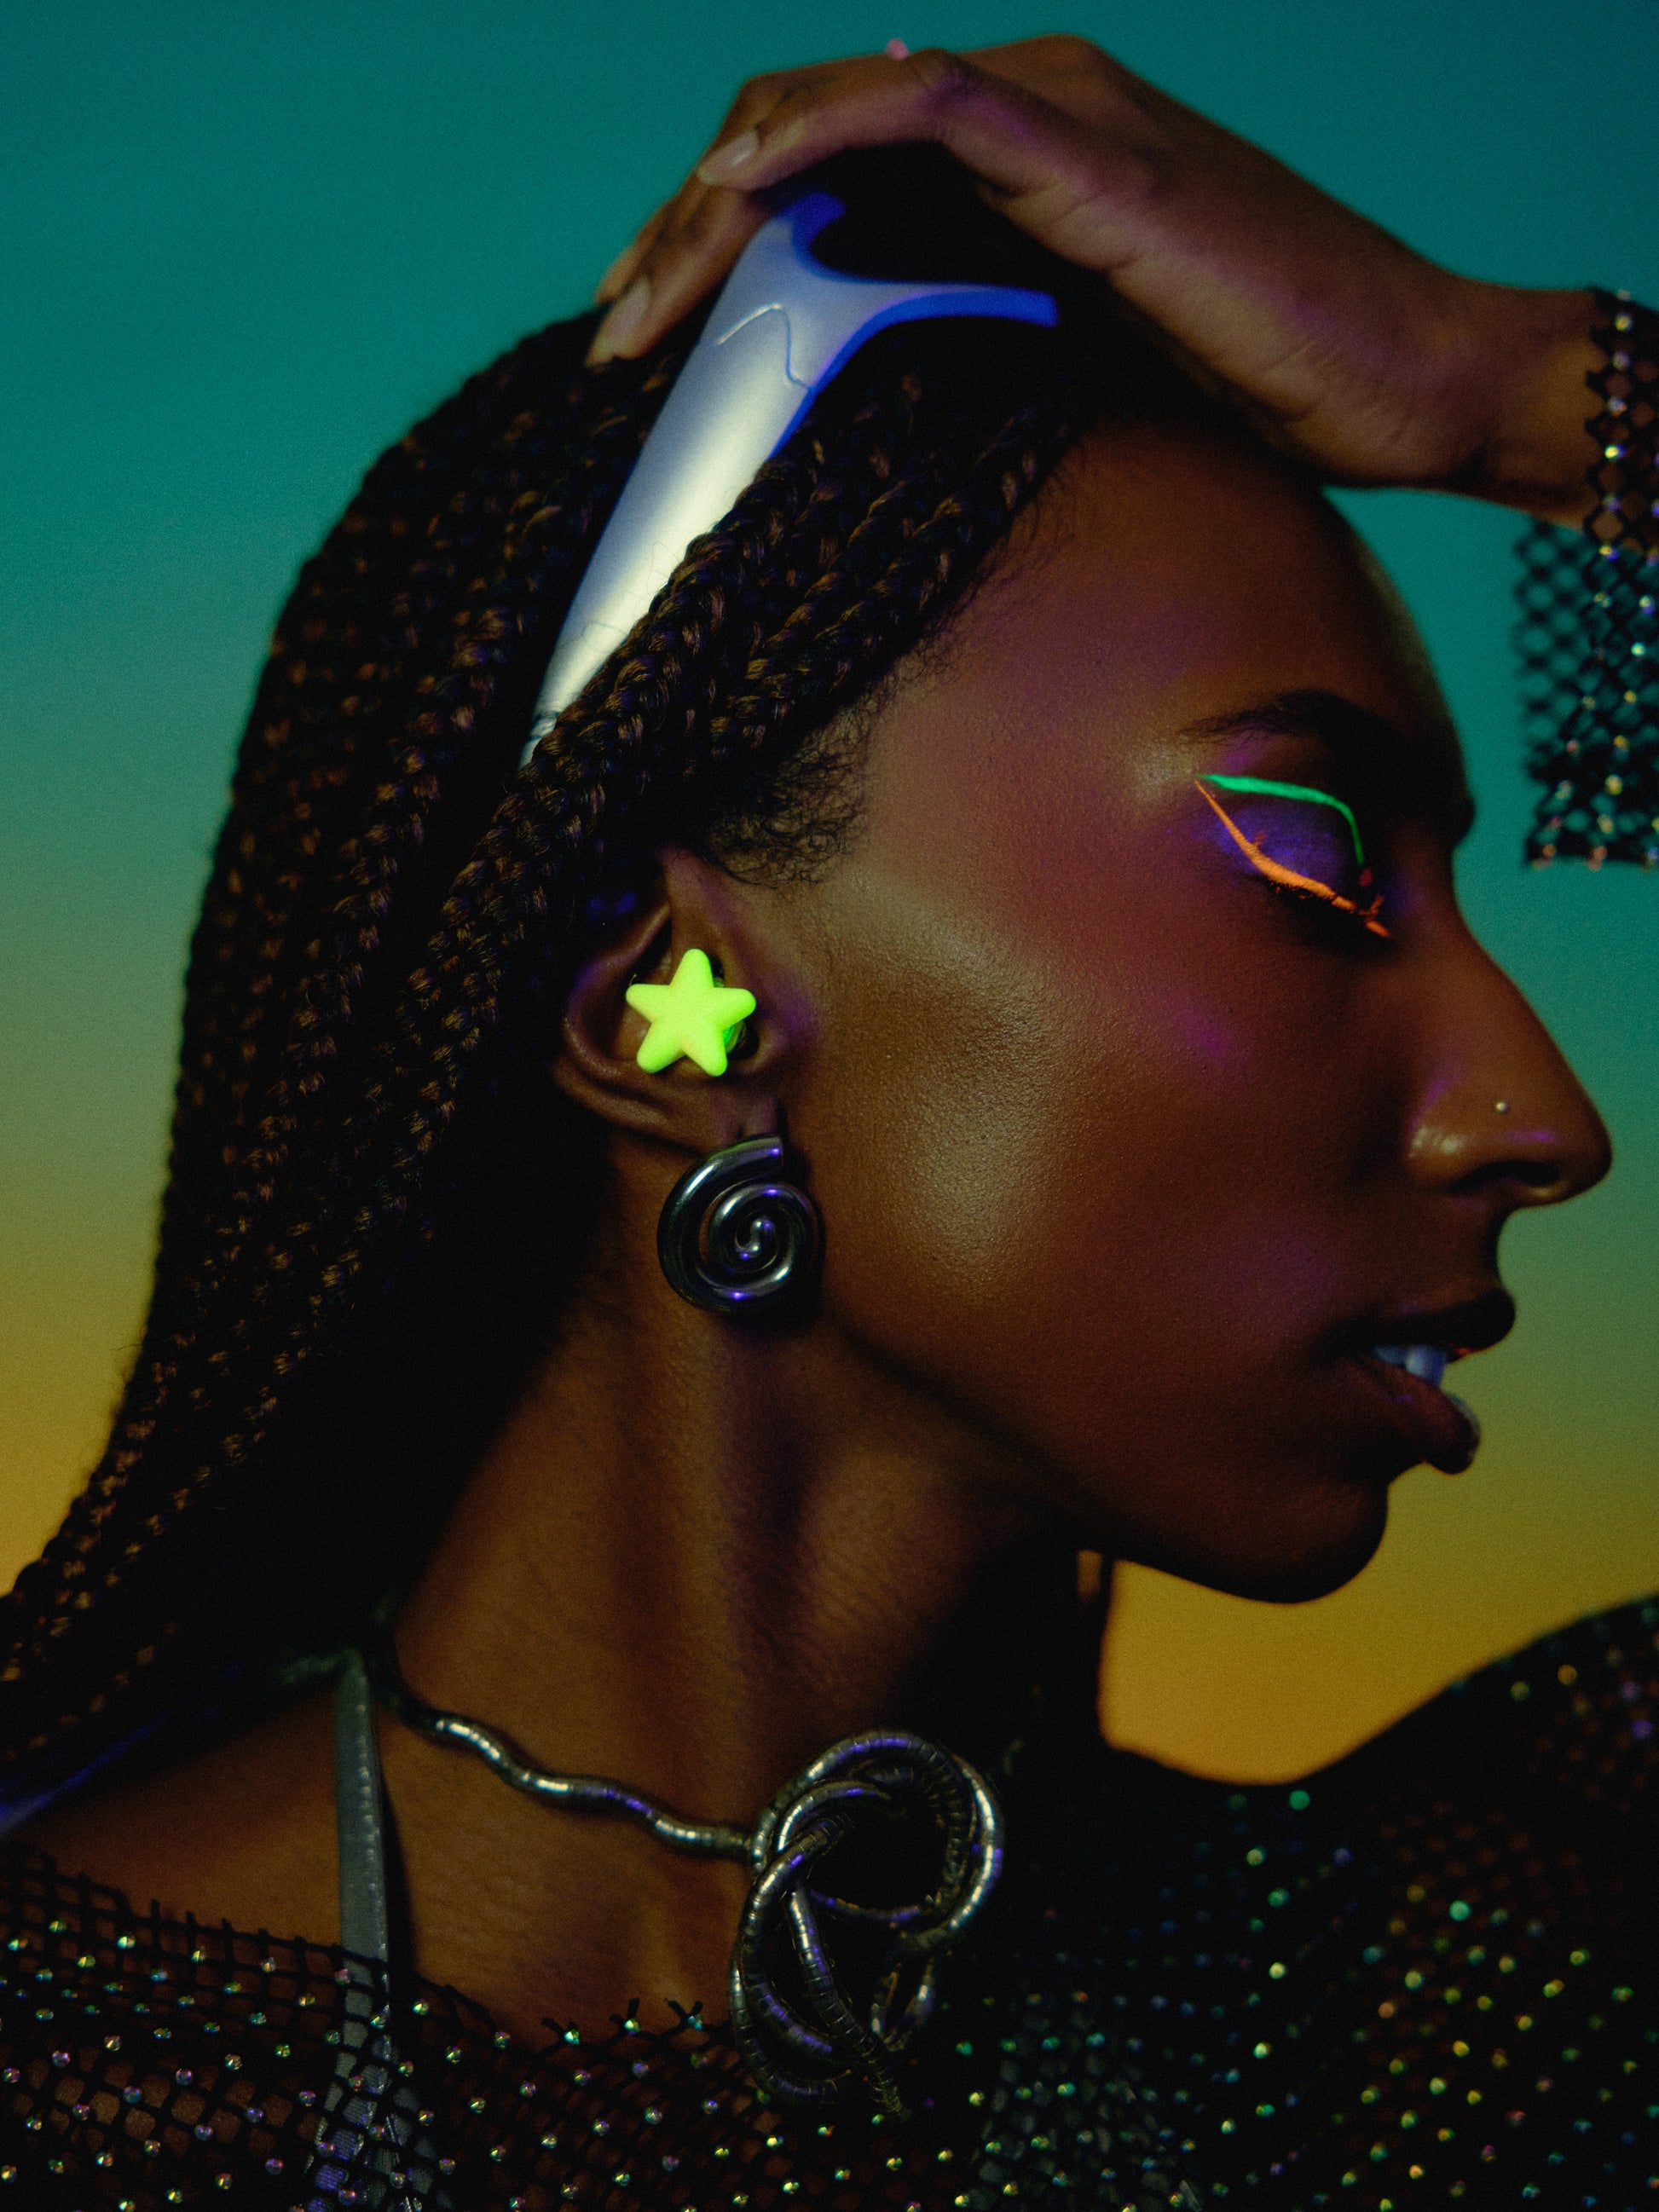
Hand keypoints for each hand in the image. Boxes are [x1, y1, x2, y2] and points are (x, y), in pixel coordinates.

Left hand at [586, 37, 1597, 524]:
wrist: (1414, 378)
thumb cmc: (1270, 396)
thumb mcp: (1086, 374)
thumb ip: (983, 356)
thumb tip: (877, 425)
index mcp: (1018, 163)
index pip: (830, 170)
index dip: (720, 241)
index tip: (649, 331)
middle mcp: (1027, 111)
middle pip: (805, 133)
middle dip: (687, 228)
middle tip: (614, 330)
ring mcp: (1061, 114)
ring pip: (835, 113)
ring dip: (717, 200)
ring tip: (637, 298)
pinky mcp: (1091, 149)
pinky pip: (922, 108)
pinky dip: (818, 137)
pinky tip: (736, 194)